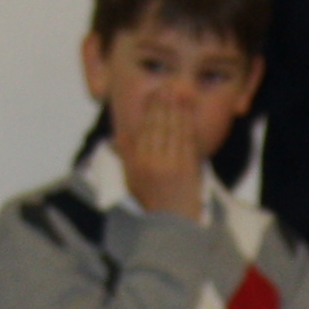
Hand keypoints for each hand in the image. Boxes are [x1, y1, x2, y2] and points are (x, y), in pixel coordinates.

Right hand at [110, 80, 208, 221]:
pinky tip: (188, 111)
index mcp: (137, 162)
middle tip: (168, 86)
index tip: (154, 94)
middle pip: (159, 125)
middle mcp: (153, 161)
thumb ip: (125, 154)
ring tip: (178, 91)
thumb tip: (119, 132)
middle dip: (164, 104)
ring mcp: (172, 164)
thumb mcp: (130, 178)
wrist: (172, 222)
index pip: (144, 129)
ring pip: (174, 129)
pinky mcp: (189, 168)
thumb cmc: (151, 200)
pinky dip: (188, 123)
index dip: (150, 109)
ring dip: (177, 108)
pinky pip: (188, 140)